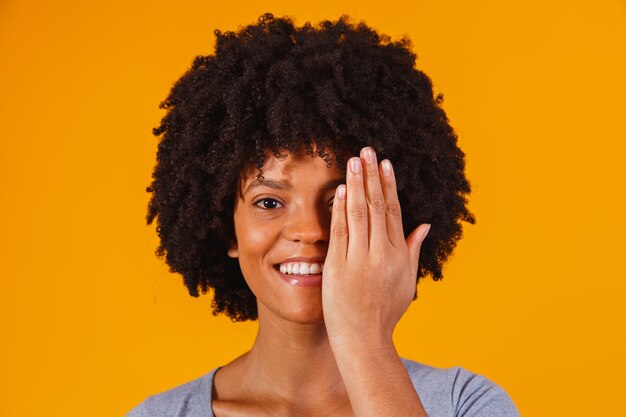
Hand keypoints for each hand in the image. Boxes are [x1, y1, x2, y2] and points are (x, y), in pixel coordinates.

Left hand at [322, 147, 430, 351]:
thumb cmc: (385, 312)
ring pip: (358, 213)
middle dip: (370, 176)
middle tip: (366, 150)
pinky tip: (338, 190)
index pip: (393, 211)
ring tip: (352, 161)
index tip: (384, 164)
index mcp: (399, 254)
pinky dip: (338, 209)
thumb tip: (425, 224)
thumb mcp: (407, 280)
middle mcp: (381, 253)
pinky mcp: (338, 266)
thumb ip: (414, 249)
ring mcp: (359, 259)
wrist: (364, 339)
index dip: (388, 185)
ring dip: (354, 184)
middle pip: (376, 206)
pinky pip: (339, 231)